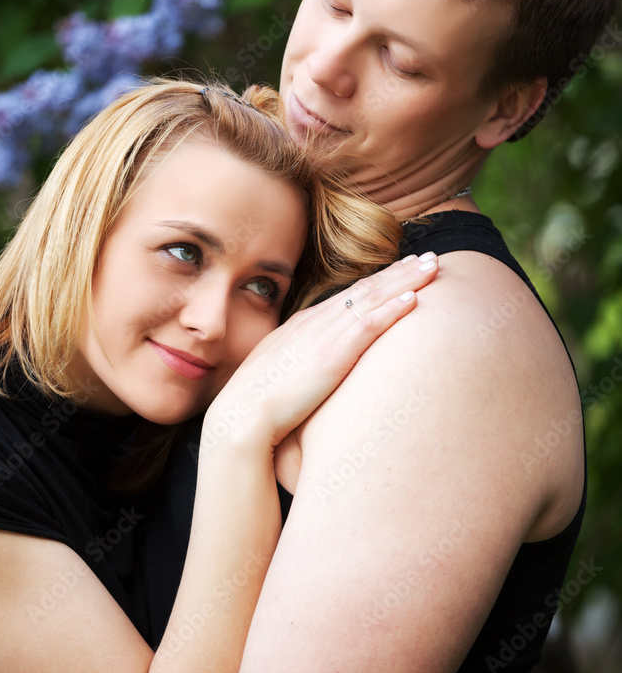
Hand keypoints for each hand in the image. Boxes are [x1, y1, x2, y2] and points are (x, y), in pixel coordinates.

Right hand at [201, 253, 437, 456]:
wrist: (241, 415)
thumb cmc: (257, 402)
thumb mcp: (280, 371)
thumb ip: (302, 362)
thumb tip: (314, 369)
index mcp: (304, 324)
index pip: (349, 295)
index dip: (379, 280)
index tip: (403, 269)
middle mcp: (316, 322)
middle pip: (366, 288)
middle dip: (400, 271)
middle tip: (429, 257)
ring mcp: (324, 336)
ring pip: (372, 298)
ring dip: (405, 280)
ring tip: (433, 266)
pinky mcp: (332, 355)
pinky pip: (369, 324)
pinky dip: (393, 308)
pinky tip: (415, 298)